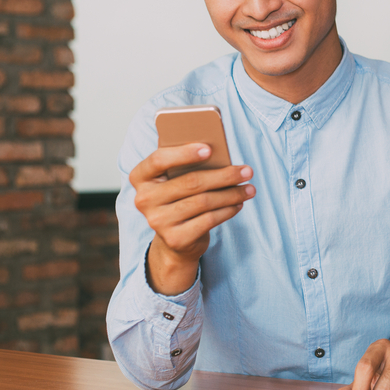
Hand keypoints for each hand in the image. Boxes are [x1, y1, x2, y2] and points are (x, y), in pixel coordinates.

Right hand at [131, 143, 254, 294]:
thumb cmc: (180, 199)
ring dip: (232, 194)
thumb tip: (220, 154)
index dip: (184, 153)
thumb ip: (187, 166)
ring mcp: (157, 221)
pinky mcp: (175, 238)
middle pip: (191, 182)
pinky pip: (209, 219)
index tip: (209, 149)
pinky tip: (238, 204)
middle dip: (225, 175)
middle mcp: (144, 199)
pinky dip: (228, 210)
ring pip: (204, 201)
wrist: (175, 240)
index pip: (158, 160)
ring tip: (249, 189)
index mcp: (140, 177)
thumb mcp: (176, 180)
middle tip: (247, 171)